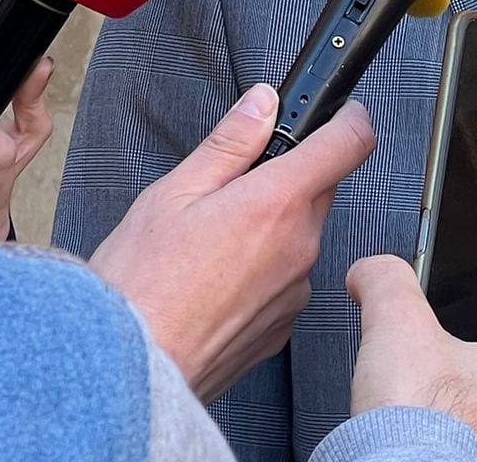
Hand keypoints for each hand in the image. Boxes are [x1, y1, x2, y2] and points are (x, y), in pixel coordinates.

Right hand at [89, 85, 374, 402]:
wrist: (129, 372)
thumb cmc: (140, 287)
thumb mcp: (172, 194)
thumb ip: (229, 144)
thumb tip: (262, 105)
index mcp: (276, 203)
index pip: (348, 144)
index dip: (348, 118)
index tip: (340, 112)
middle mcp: (299, 245)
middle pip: (319, 190)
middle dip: (288, 180)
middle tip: (233, 190)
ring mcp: (294, 290)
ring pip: (300, 236)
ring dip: (272, 229)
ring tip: (211, 245)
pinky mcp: (282, 326)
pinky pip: (286, 281)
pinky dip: (262, 272)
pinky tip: (215, 282)